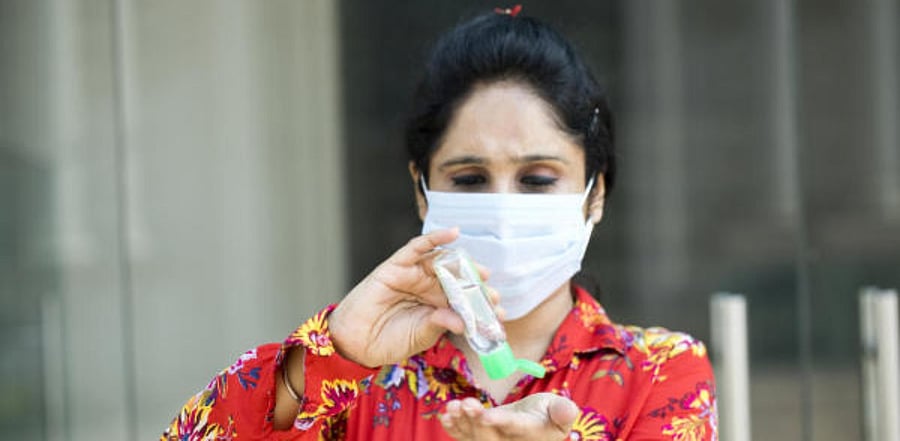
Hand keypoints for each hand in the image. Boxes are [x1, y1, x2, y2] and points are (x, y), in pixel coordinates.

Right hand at [329, 228, 493, 367]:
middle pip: (458, 278)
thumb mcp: (423, 335)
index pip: (464, 298)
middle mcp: (427, 286)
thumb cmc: (388, 340)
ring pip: (442, 262)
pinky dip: (435, 238)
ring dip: (464, 265)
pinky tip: (453, 233)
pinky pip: (418, 247)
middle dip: (476, 285)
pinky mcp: (397, 265)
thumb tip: (464, 320)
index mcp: (435, 304)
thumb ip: (443, 325)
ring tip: (481, 273)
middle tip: (492, 295)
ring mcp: (413, 274)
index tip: (499, 313)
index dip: (481, 304)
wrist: (357, 343)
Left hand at [440, 393, 578, 440]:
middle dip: (476, 423)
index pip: (515, 429)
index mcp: (532, 435)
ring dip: (462, 423)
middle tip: (468, 404)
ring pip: (474, 438)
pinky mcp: (480, 438)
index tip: (487, 415)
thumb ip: (564, 412)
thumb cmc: (549, 415)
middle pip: (490, 439)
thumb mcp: (560, 412)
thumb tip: (568, 409)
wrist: (536, 424)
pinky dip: (454, 427)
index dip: (501, 423)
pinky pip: (464, 437)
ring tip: (455, 406)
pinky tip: (446, 415)